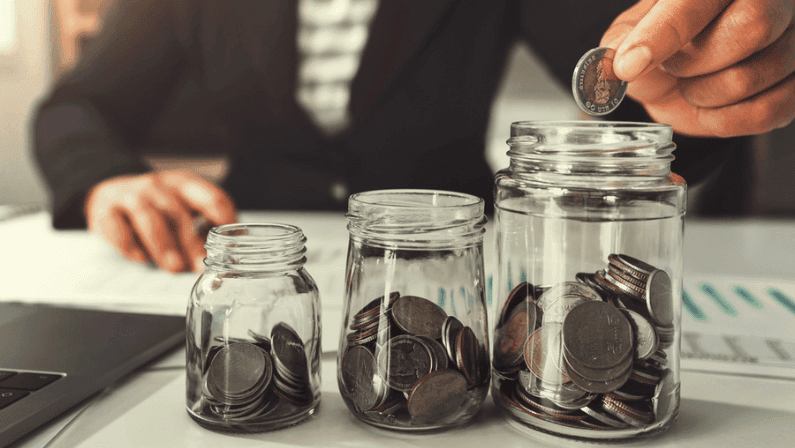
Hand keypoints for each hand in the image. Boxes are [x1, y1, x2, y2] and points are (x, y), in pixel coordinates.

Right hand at [85, 170, 236, 272]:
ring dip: (164, 245)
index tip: (228, 247)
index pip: (212, 197)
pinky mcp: (105, 210)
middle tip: (200, 266)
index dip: (223, 222)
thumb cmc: (156, 207)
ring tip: (174, 267)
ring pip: (149, 219)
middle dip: (191, 242)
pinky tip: (141, 259)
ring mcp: (130, 196)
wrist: (110, 194)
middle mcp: (158, 186)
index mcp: (185, 184)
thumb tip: (228, 256)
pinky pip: (117, 228)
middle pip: (179, 213)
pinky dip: (129, 245)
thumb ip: (204, 226)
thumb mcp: (183, 208)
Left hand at [601, 0, 794, 136]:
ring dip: (703, 94)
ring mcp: (791, 42)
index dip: (663, 33)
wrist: (685, 73)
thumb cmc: (663, 44)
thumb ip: (620, 43)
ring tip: (691, 84)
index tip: (629, 65)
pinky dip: (724, 120)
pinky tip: (710, 107)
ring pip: (750, 76)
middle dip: (693, 62)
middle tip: (673, 67)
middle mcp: (770, 0)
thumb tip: (616, 63)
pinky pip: (766, 112)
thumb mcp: (630, 34)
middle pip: (752, 27)